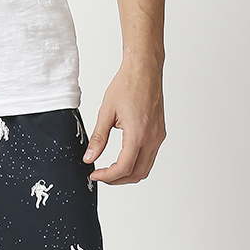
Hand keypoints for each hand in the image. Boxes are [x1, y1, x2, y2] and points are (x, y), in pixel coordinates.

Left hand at [83, 60, 165, 183]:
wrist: (145, 70)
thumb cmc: (127, 85)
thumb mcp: (106, 112)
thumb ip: (98, 138)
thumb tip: (89, 157)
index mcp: (138, 133)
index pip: (124, 167)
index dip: (108, 176)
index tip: (95, 174)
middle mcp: (152, 138)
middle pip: (137, 174)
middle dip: (117, 179)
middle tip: (101, 175)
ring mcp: (158, 136)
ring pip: (145, 168)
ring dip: (128, 173)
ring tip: (110, 169)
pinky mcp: (160, 133)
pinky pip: (150, 157)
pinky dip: (137, 163)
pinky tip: (123, 157)